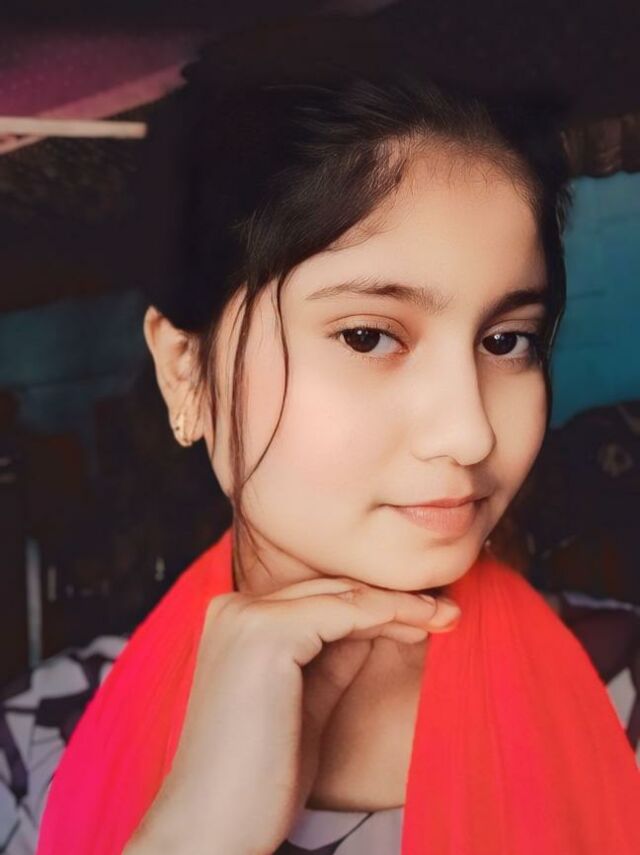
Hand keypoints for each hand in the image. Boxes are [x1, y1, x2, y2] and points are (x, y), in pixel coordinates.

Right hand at [123, 576, 460, 854]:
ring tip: (446, 617)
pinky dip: (389, 615)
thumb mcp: (305, 704)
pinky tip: (423, 627)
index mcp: (233, 620)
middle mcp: (234, 608)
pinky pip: (345, 613)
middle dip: (393, 600)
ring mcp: (247, 617)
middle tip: (446, 612)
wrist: (213, 829)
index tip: (424, 617)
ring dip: (400, 604)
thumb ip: (331, 660)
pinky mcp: (266, 635)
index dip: (374, 605)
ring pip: (343, 596)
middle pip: (331, 591)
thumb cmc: (257, 778)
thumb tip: (373, 626)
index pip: (317, 599)